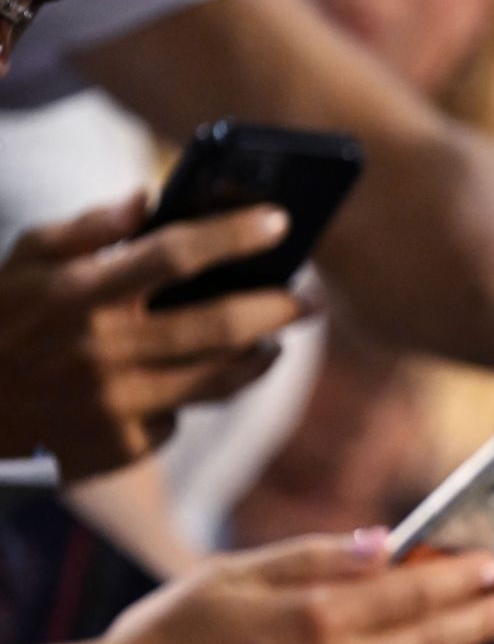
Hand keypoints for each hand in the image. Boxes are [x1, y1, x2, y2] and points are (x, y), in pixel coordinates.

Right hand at [0, 192, 308, 478]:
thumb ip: (86, 227)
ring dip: (259, 359)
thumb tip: (147, 197)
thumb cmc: (3, 318)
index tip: (280, 222)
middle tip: (312, 301)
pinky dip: (192, 396)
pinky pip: (180, 418)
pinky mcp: (119, 446)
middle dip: (278, 310)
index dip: (234, 236)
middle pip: (219, 326)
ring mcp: (114, 404)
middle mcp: (101, 350)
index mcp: (80, 293)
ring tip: (274, 342)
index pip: (175, 255)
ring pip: (218, 382)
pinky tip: (197, 381)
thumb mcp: (25, 260)